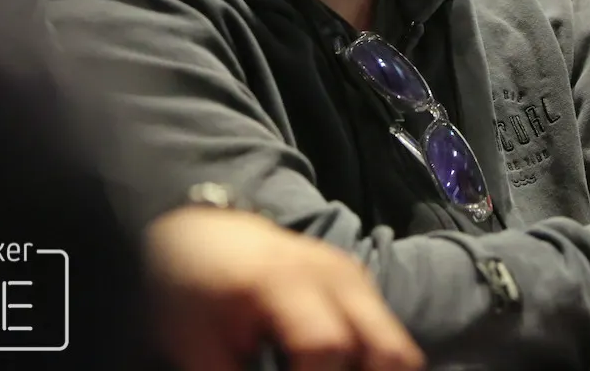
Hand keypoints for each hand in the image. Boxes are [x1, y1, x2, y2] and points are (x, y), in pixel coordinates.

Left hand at [145, 205, 423, 370]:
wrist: (201, 232)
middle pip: (387, 346)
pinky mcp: (358, 279)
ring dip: (374, 370)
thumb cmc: (192, 290)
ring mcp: (352, 273)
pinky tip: (337, 368)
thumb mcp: (197, 346)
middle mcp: (333, 273)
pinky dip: (372, 359)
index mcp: (285, 282)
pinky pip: (385, 330)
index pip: (327, 345)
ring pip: (397, 344)